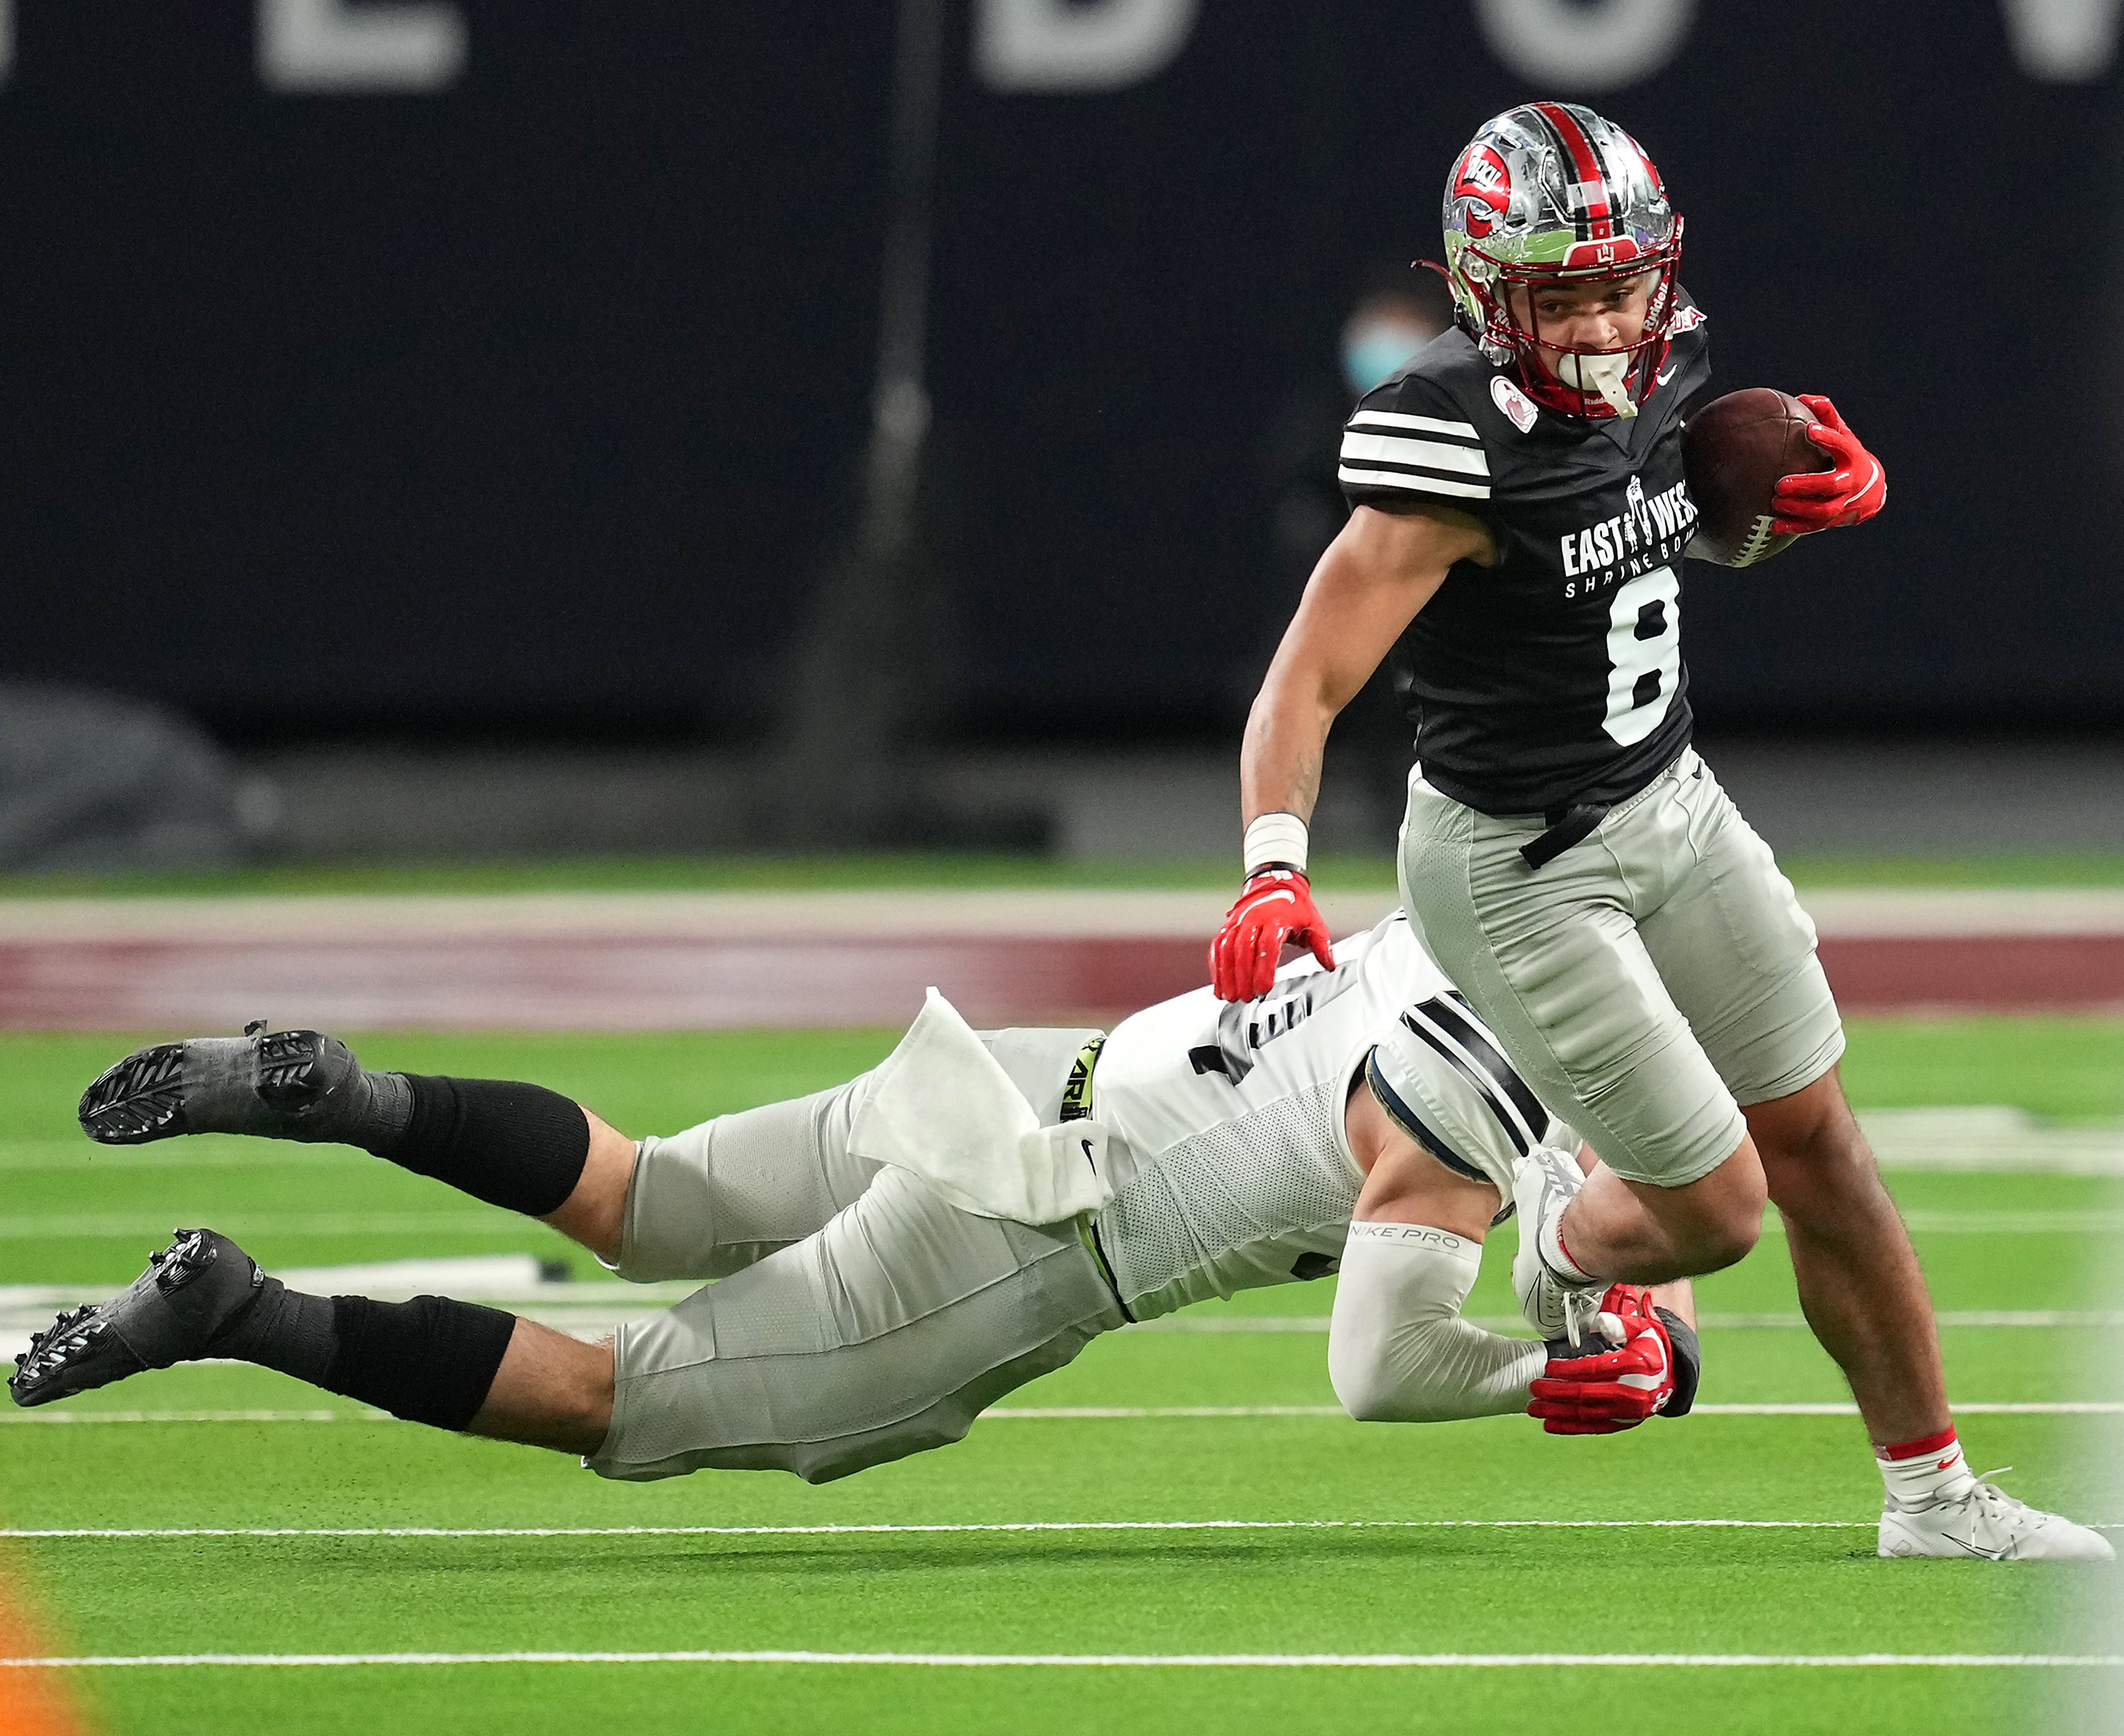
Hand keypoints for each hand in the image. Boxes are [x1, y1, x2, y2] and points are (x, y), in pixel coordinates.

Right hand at [1209, 869, 1334, 1000]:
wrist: (1275, 883)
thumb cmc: (1296, 908)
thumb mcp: (1314, 924)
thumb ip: (1322, 946)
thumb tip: (1330, 966)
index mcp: (1277, 920)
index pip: (1268, 946)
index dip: (1264, 969)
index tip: (1263, 990)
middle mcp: (1254, 919)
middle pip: (1244, 950)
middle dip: (1243, 977)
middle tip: (1246, 999)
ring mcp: (1238, 922)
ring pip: (1227, 949)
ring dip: (1226, 975)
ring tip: (1229, 997)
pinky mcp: (1228, 926)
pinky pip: (1218, 947)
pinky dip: (1216, 967)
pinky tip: (1219, 986)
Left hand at [1526, 1285, 1676, 1434]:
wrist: (1671, 1374)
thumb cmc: (1648, 1347)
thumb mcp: (1640, 1328)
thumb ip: (1619, 1324)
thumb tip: (1601, 1324)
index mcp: (1636, 1366)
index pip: (1596, 1369)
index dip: (1569, 1369)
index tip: (1548, 1367)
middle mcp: (1633, 1393)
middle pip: (1587, 1394)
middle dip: (1556, 1392)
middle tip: (1534, 1388)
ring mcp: (1629, 1412)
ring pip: (1587, 1414)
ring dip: (1557, 1412)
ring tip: (1534, 1408)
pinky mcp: (1624, 1423)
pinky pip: (1594, 1427)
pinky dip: (1571, 1427)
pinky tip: (1550, 1425)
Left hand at [1771, 394, 1884, 534]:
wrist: (1870, 489)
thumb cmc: (1847, 455)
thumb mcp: (1843, 434)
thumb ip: (1826, 416)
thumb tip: (1804, 397)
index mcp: (1852, 457)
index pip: (1842, 446)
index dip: (1827, 438)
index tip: (1809, 430)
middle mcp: (1850, 481)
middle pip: (1830, 485)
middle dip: (1806, 485)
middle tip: (1780, 484)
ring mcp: (1844, 503)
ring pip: (1823, 510)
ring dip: (1798, 509)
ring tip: (1776, 503)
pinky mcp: (1835, 520)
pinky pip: (1815, 526)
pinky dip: (1795, 526)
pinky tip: (1775, 525)